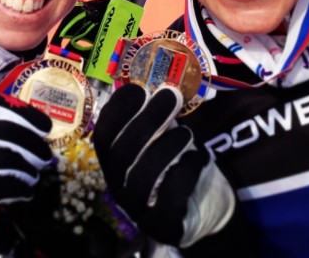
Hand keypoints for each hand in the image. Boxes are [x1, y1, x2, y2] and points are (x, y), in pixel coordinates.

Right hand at [0, 92, 52, 256]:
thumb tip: (36, 126)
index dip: (25, 112)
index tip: (45, 126)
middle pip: (4, 130)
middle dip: (33, 143)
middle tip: (45, 155)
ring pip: (4, 159)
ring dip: (28, 168)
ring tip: (35, 175)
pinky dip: (18, 188)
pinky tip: (25, 191)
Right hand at [93, 83, 234, 247]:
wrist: (204, 207)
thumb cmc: (178, 164)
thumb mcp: (165, 136)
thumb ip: (158, 117)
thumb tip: (159, 85)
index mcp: (115, 160)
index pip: (104, 135)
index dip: (118, 110)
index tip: (139, 88)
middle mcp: (119, 184)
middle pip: (121, 154)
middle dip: (146, 120)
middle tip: (171, 96)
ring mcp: (138, 207)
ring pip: (142, 176)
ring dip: (166, 146)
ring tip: (187, 131)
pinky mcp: (163, 223)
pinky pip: (171, 196)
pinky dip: (186, 171)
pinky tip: (200, 157)